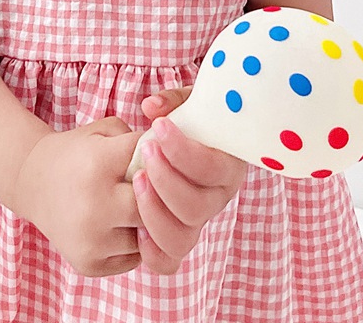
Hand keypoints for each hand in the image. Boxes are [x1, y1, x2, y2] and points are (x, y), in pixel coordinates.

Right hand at [12, 118, 144, 277]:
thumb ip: (138, 140)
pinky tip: (118, 225)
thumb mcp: (102, 132)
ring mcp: (91, 239)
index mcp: (98, 164)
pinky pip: (133, 258)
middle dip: (157, 196)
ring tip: (133, 206)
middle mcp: (94, 204)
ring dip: (146, 223)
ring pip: (147, 237)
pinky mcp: (89, 263)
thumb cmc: (75, 153)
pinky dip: (133, 244)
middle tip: (153, 187)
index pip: (151, 162)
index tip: (160, 156)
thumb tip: (175, 160)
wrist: (31, 181)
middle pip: (154, 207)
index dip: (160, 157)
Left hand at [131, 88, 248, 274]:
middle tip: (145, 151)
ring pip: (182, 237)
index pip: (215, 170)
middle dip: (167, 179)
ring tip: (136, 180)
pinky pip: (167, 260)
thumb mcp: (186, 103)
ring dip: (155, 211)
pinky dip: (151, 249)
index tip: (157, 127)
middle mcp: (216, 199)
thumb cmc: (185, 120)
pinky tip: (135, 226)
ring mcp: (196, 222)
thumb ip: (172, 102)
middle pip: (197, 207)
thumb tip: (152, 108)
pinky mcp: (175, 237)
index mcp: (227, 167)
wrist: (172, 143)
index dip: (185, 152)